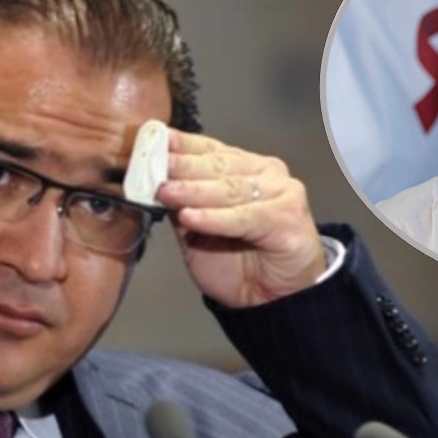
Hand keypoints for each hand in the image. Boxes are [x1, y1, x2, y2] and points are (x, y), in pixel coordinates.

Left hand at [156, 130, 325, 307]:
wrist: (271, 298)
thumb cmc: (238, 262)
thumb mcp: (197, 230)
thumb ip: (180, 204)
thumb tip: (150, 183)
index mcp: (243, 168)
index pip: (209, 150)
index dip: (181, 145)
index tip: (154, 140)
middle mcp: (264, 174)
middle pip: (218, 166)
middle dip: (183, 166)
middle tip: (154, 164)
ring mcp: (280, 192)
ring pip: (230, 189)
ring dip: (193, 190)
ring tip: (166, 191)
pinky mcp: (287, 217)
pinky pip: (244, 217)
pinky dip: (215, 218)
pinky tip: (190, 217)